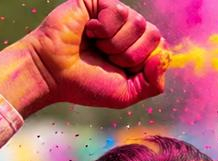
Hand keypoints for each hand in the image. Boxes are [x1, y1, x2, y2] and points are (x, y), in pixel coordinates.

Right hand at [0, 0, 165, 115]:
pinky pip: (120, 12)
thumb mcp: (125, 94)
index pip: (162, 49)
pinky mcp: (100, 1)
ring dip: (114, 43)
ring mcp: (115, 14)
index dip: (143, 63)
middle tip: (105, 58)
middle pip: (154, 35)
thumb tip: (165, 56)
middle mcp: (129, 30)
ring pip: (139, 24)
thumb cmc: (85, 84)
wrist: (52, 73)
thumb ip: (153, 83)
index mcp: (137, 50)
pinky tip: (88, 31)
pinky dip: (104, 29)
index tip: (120, 71)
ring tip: (95, 46)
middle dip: (129, 55)